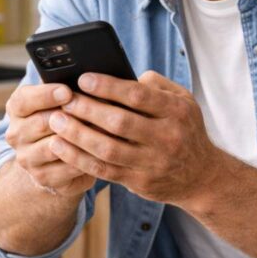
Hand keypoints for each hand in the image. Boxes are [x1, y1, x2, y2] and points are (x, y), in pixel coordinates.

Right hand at [5, 83, 97, 197]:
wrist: (58, 160)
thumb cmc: (66, 120)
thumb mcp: (62, 102)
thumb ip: (68, 90)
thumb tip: (90, 81)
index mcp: (18, 109)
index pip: (24, 99)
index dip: (46, 95)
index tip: (67, 91)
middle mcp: (17, 133)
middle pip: (41, 123)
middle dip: (70, 116)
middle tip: (96, 111)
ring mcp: (27, 158)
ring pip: (54, 146)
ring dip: (80, 138)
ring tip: (104, 130)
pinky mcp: (42, 177)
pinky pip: (66, 167)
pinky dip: (85, 159)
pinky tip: (101, 151)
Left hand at [46, 71, 220, 206]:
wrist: (201, 176)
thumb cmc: (185, 130)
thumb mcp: (183, 101)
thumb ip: (157, 85)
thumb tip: (125, 75)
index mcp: (177, 112)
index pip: (138, 96)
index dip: (108, 87)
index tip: (83, 79)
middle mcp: (167, 137)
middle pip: (119, 122)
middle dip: (87, 109)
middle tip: (64, 99)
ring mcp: (153, 163)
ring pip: (107, 148)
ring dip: (77, 134)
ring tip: (55, 120)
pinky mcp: (140, 182)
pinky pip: (103, 170)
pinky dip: (78, 158)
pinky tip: (61, 146)